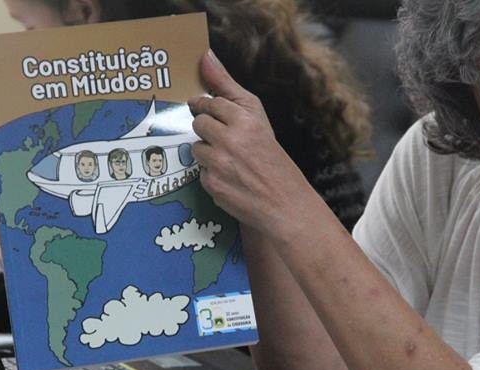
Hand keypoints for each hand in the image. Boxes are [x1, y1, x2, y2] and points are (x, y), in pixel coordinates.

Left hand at [187, 50, 314, 236]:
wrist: (284, 203)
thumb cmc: (273, 158)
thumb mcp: (258, 118)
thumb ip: (229, 88)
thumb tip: (205, 56)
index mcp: (245, 119)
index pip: (210, 103)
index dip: (209, 108)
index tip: (209, 111)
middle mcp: (230, 139)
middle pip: (199, 123)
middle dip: (208, 131)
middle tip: (226, 140)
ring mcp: (219, 164)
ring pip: (196, 148)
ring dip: (208, 153)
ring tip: (229, 160)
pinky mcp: (212, 185)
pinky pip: (199, 172)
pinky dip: (211, 175)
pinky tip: (229, 178)